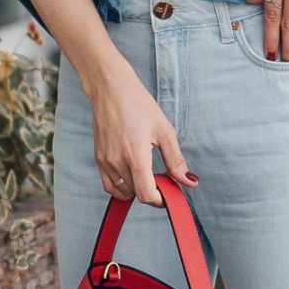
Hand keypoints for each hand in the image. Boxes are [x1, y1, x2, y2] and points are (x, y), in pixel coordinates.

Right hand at [88, 62, 199, 205]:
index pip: (146, 194)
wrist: (111, 89)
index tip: (169, 193)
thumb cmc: (139, 105)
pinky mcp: (98, 158)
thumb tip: (189, 182)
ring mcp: (105, 161)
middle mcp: (117, 161)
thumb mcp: (164, 130)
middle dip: (152, 191)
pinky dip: (122, 187)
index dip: (161, 199)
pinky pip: (109, 185)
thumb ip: (176, 160)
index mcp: (136, 155)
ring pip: (123, 192)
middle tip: (162, 178)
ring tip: (147, 174)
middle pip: (136, 193)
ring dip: (137, 190)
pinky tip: (133, 175)